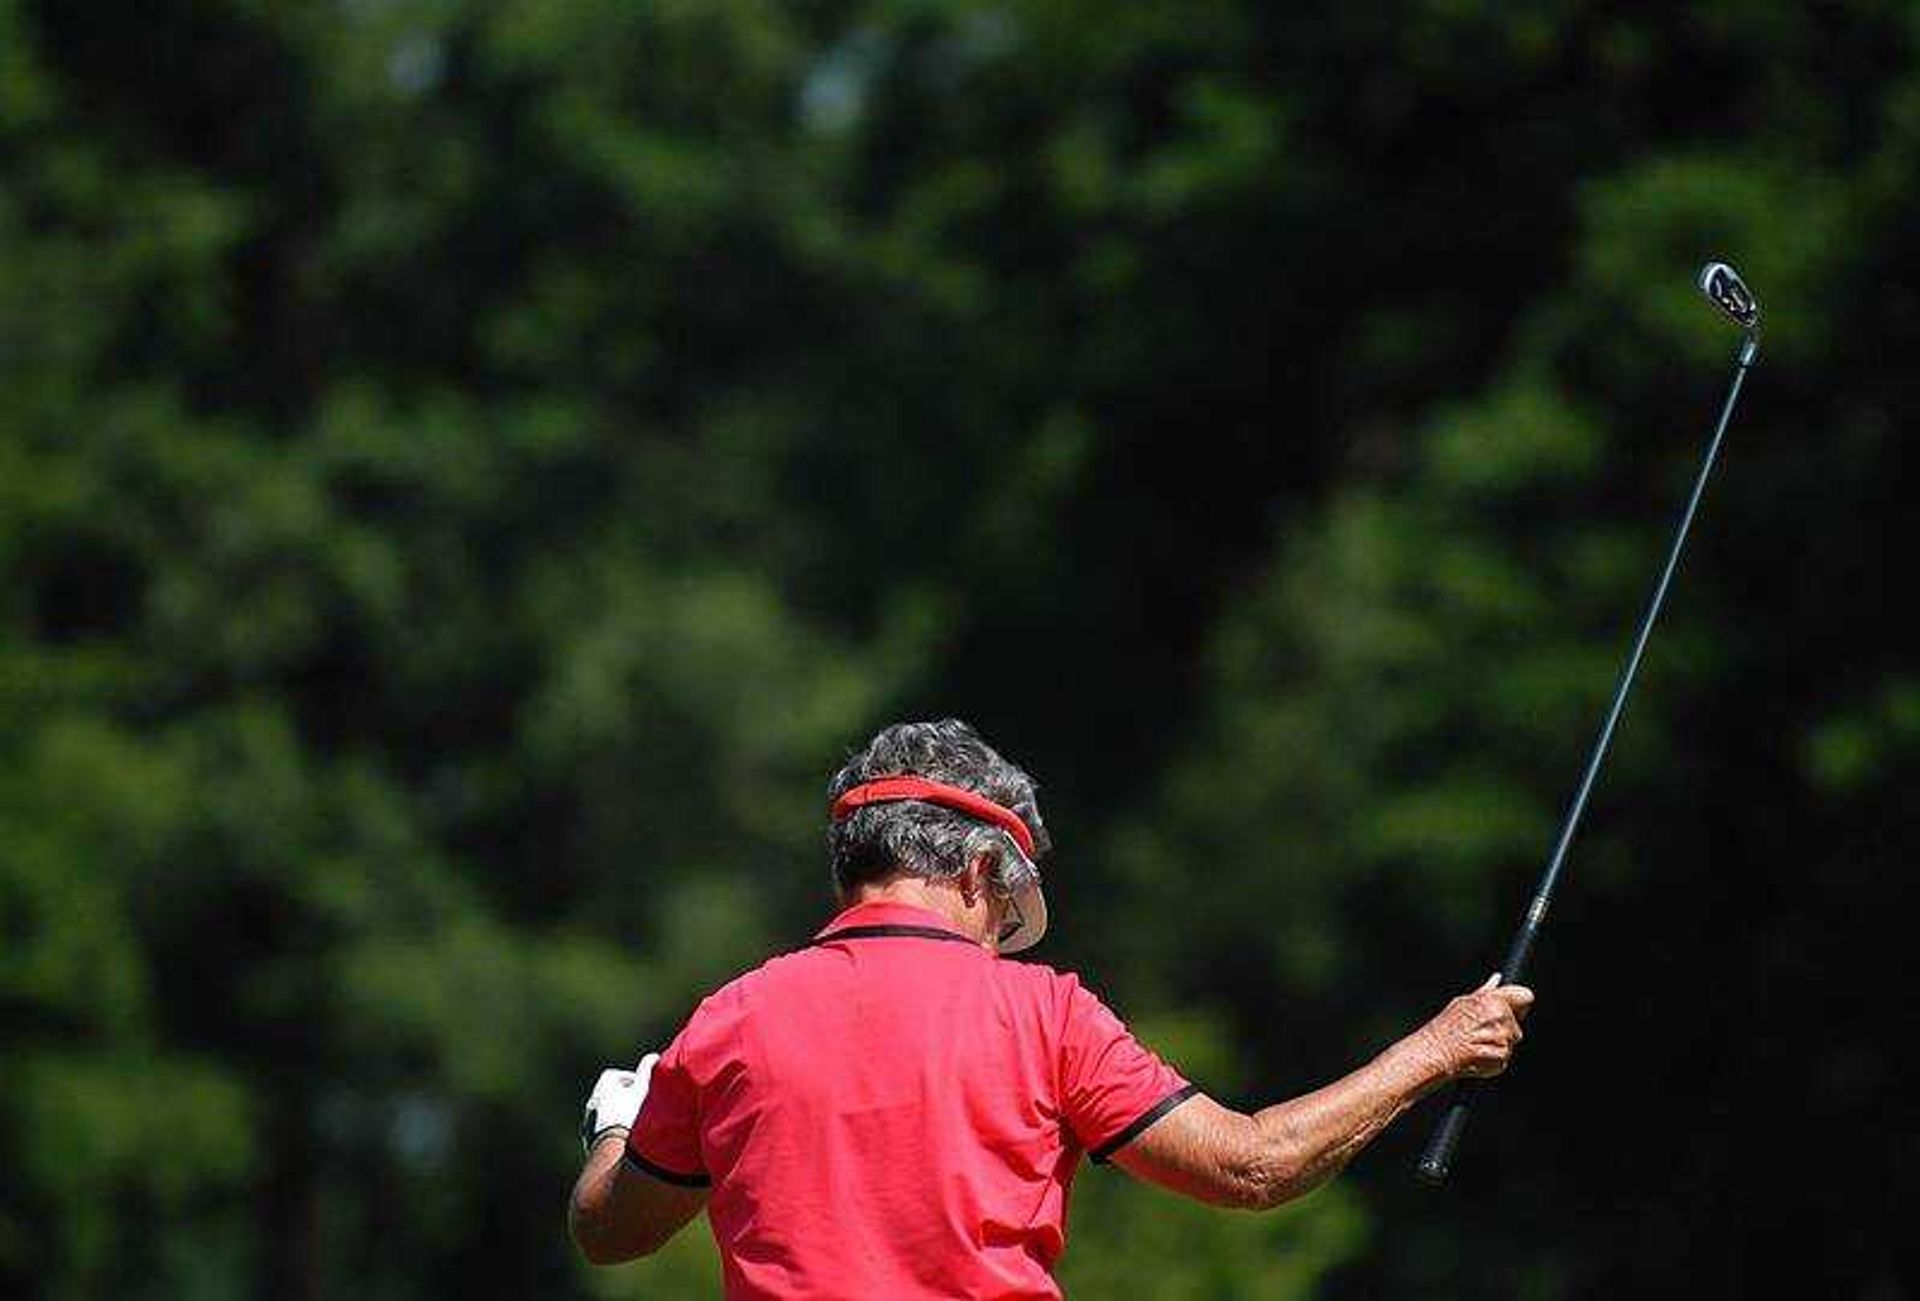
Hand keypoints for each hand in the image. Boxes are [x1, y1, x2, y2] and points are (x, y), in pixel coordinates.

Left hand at [581, 1053, 659, 1151]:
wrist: (613, 1144)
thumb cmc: (629, 1112)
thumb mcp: (642, 1089)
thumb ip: (647, 1069)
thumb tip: (653, 1056)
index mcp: (603, 1085)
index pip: (616, 1075)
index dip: (630, 1080)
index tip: (641, 1088)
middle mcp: (594, 1098)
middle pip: (609, 1093)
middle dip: (623, 1096)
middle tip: (637, 1104)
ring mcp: (590, 1117)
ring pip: (605, 1110)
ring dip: (616, 1112)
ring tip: (631, 1120)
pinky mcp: (589, 1133)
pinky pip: (601, 1126)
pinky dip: (610, 1125)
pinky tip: (623, 1133)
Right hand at [1417, 973, 1534, 1080]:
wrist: (1435, 1051)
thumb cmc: (1445, 1028)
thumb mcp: (1462, 1003)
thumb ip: (1485, 991)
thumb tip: (1496, 979)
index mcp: (1492, 999)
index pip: (1525, 995)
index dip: (1519, 1004)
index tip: (1512, 1010)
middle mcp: (1499, 1016)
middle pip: (1516, 1024)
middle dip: (1503, 1030)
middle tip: (1481, 1033)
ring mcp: (1502, 1037)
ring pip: (1510, 1042)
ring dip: (1497, 1046)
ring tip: (1477, 1044)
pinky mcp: (1501, 1056)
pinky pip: (1504, 1057)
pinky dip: (1494, 1059)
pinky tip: (1478, 1055)